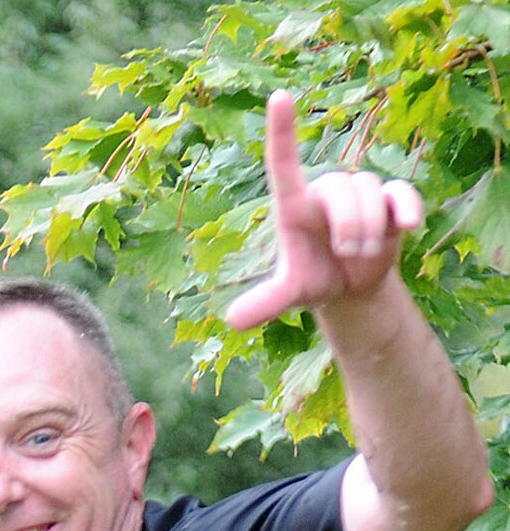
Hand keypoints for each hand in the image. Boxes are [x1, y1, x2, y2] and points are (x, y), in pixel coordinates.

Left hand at [225, 90, 423, 330]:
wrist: (351, 285)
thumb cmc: (314, 279)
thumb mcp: (291, 293)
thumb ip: (266, 302)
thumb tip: (233, 322)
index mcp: (294, 206)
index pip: (283, 163)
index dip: (282, 130)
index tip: (279, 96)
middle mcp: (326, 190)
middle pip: (342, 191)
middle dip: (349, 226)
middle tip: (347, 253)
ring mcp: (361, 191)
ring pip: (370, 193)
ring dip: (369, 229)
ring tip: (362, 254)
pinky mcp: (392, 198)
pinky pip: (402, 193)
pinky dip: (407, 208)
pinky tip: (409, 226)